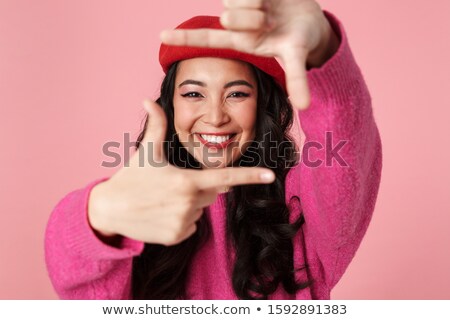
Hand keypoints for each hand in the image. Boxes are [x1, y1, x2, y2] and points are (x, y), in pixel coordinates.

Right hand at [88, 100, 274, 245]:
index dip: (249, 176)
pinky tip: (161, 213)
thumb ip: (156, 124)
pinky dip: (181, 220)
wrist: (109, 210)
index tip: (270, 175)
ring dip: (189, 204)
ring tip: (163, 199)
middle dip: (198, 187)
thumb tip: (148, 99)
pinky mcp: (175, 237)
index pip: (225, 177)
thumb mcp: (145, 150)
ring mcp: (182, 223)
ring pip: (200, 210)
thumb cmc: (130, 176)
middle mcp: (189, 204)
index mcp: (186, 181)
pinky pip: (190, 226)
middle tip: (172, 184)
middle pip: (210, 193)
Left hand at [160, 0, 338, 109]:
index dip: (185, 39)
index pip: (208, 39)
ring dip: (260, 3)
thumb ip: (297, 79)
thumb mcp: (295, 57)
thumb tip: (305, 106)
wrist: (311, 16)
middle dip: (252, 19)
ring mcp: (241, 3)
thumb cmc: (299, 39)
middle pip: (229, 17)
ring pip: (239, 0)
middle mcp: (235, 21)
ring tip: (271, 8)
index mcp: (241, 41)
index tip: (161, 36)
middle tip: (269, 22)